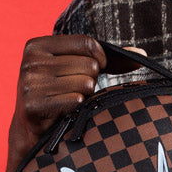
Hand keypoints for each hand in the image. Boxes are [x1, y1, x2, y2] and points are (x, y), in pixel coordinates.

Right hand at [5, 34, 106, 171]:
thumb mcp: (77, 68)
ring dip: (84, 95)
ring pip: (85, 83)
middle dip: (89, 80)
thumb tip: (142, 55)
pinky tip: (65, 111)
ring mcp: (29, 83)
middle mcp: (30, 61)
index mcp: (37, 45)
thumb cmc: (61, 92)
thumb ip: (108, 59)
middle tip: (73, 90)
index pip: (86, 42)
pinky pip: (75, 101)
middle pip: (88, 64)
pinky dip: (77, 108)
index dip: (100, 58)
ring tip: (69, 100)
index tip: (97, 69)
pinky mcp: (33, 105)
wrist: (33, 128)